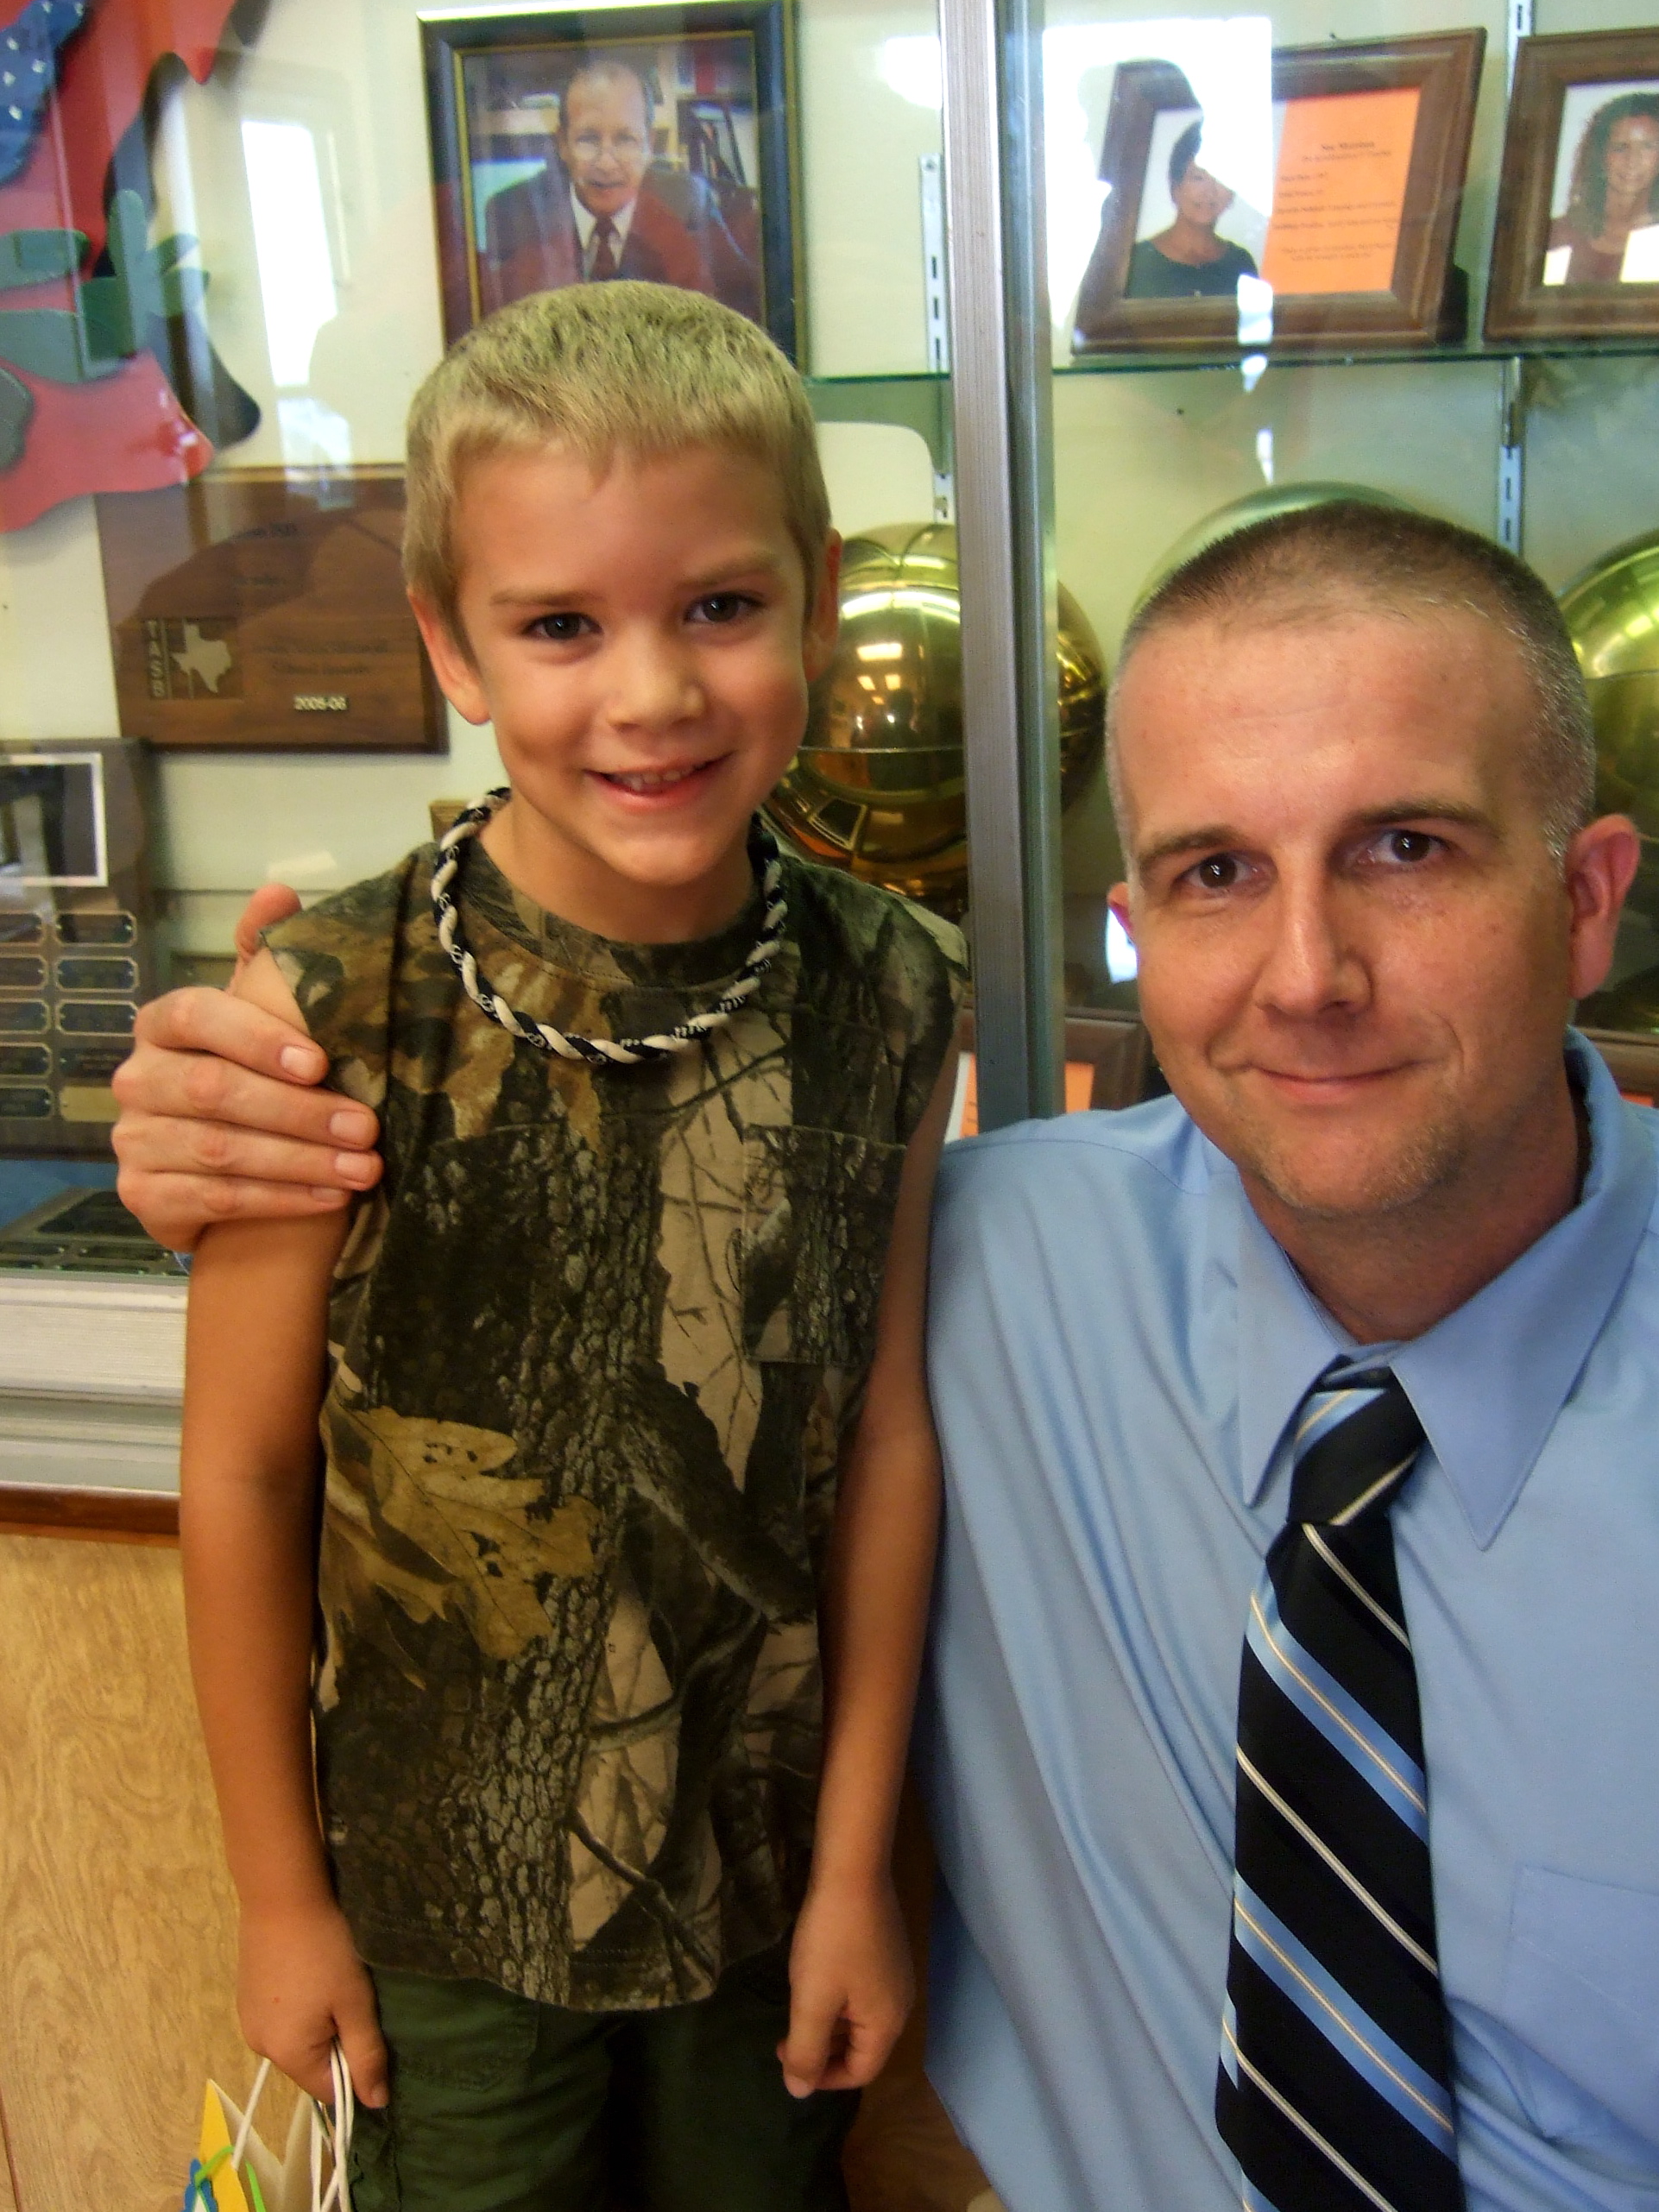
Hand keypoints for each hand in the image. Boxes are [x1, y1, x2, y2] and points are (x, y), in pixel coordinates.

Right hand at [112, 886, 381, 1250]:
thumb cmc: (253, 1081)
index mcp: (164, 1024)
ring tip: (364, 1169)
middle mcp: (138, 1078)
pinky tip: (331, 1199)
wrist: (219, 1174)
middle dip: (298, 1112)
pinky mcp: (141, 1196)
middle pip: (214, 1091)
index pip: (199, 1015)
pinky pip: (214, 1200)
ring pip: (219, 1151)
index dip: (258, 1038)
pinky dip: (280, 1200)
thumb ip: (268, 960)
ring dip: (300, 1161)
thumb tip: (278, 891)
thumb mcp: (261, 1016)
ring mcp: (133, 1140)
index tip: (321, 1063)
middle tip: (366, 1128)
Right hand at [238, 1898, 389, 2108]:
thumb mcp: (355, 2002)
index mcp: (286, 2055)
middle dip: (335, 2042)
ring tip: (328, 1980)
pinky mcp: (244, 1997)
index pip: (328, 2091)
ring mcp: (247, 2021)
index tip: (367, 2031)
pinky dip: (298, 2007)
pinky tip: (307, 1973)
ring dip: (317, 2023)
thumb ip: (366, 2055)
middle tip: (349, 1998)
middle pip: (310, 2065)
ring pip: (295, 2041)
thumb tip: (376, 2104)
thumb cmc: (326, 1950)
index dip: (354, 2071)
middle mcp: (260, 2047)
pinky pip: (280, 2019)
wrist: (282, 1895)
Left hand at [777, 1872, 913, 2097]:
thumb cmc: (831, 1940)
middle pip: (863, 2048)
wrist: (853, 1871)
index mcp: (888, 2023)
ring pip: (860, 2020)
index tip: (788, 2060)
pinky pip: (862, 1994)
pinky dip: (838, 2002)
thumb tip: (799, 2092)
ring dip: (828, 2026)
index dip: (823, 2078)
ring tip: (796, 2011)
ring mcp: (896, 1975)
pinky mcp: (886, 1952)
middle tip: (785, 2037)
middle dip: (823, 2051)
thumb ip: (806, 2051)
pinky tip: (816, 1981)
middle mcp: (900, 2003)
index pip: (861, 2073)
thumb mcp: (812, 2000)